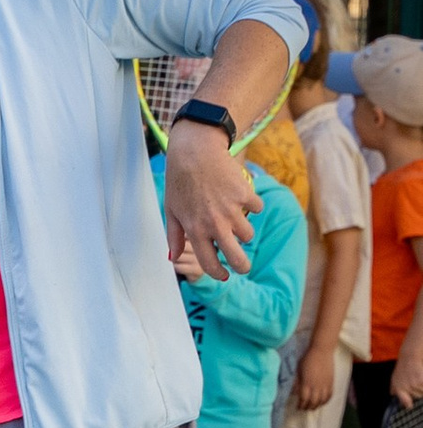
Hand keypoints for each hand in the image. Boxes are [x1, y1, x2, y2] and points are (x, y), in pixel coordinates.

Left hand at [162, 123, 261, 278]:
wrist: (195, 152)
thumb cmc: (180, 181)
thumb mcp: (171, 211)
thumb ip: (174, 237)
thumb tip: (173, 258)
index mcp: (195, 231)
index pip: (210, 264)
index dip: (219, 274)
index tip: (224, 275)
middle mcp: (215, 224)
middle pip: (237, 258)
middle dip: (243, 266)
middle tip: (243, 266)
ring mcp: (232, 210)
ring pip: (248, 235)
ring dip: (244, 232)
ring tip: (234, 220)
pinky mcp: (245, 195)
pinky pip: (257, 209)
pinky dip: (252, 205)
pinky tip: (241, 198)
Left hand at [292, 343, 336, 412]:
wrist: (321, 350)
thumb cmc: (307, 359)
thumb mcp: (298, 370)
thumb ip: (296, 382)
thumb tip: (293, 392)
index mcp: (307, 383)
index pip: (304, 399)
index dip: (301, 405)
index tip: (298, 406)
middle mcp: (316, 385)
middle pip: (313, 402)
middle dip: (308, 407)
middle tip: (304, 408)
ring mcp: (325, 384)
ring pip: (322, 400)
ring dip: (317, 406)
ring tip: (312, 407)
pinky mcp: (331, 382)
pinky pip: (330, 395)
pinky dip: (326, 401)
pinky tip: (322, 402)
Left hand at [395, 349, 422, 413]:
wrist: (409, 356)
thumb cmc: (403, 367)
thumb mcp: (395, 377)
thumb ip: (394, 387)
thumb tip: (392, 394)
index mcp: (398, 388)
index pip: (404, 400)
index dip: (407, 403)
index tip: (410, 406)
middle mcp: (405, 387)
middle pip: (418, 396)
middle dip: (419, 390)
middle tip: (416, 380)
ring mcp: (414, 384)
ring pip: (422, 392)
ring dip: (422, 386)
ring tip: (418, 377)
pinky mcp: (421, 381)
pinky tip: (421, 375)